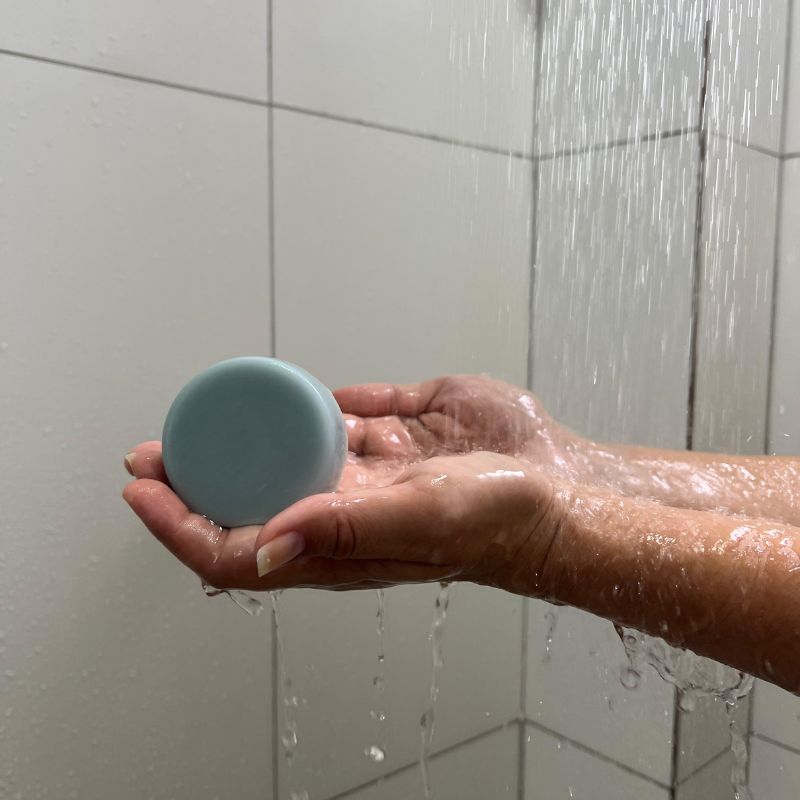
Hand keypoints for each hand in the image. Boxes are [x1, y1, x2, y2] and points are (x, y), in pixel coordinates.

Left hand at [122, 377, 562, 594]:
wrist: (560, 488)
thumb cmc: (500, 517)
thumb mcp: (421, 518)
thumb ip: (345, 528)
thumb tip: (265, 549)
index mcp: (338, 541)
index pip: (239, 547)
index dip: (182, 525)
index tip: (142, 490)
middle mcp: (345, 506)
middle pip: (251, 497)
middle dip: (195, 480)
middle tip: (148, 453)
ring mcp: (371, 466)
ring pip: (291, 450)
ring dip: (244, 438)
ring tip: (202, 415)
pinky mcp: (399, 427)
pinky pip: (347, 410)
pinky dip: (318, 400)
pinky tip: (298, 392)